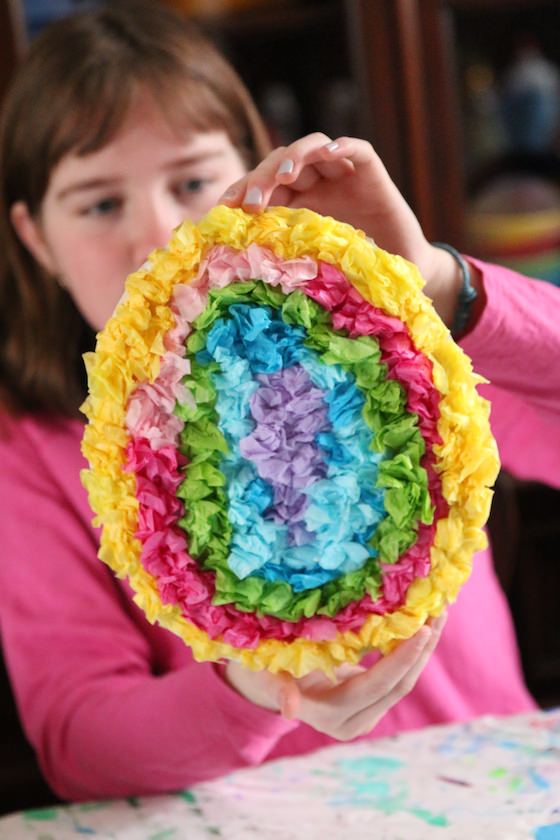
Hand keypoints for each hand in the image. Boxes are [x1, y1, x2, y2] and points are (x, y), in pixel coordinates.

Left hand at [219, 134, 469, 325]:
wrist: (400, 275)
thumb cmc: (353, 275)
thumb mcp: (310, 265)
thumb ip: (281, 257)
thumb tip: (229, 269)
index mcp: (296, 202)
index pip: (262, 186)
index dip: (241, 192)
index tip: (222, 210)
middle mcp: (315, 182)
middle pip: (281, 164)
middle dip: (262, 179)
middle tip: (251, 202)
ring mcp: (342, 173)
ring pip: (311, 148)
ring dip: (294, 157)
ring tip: (282, 175)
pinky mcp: (370, 171)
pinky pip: (355, 149)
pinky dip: (342, 147)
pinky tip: (329, 153)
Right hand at [224, 613, 446, 741]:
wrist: (263, 683)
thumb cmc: (260, 669)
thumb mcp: (264, 673)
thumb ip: (278, 689)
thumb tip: (289, 710)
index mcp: (330, 716)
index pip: (376, 686)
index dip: (401, 659)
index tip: (422, 628)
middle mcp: (353, 722)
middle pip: (398, 685)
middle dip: (422, 649)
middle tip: (440, 610)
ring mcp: (364, 714)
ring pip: (403, 681)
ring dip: (423, 647)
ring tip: (439, 611)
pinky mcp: (369, 701)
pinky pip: (397, 675)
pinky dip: (411, 649)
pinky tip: (423, 622)